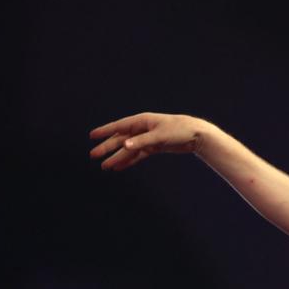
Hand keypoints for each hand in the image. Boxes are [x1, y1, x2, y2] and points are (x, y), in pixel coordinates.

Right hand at [89, 112, 208, 170]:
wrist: (197, 135)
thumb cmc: (179, 130)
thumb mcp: (159, 136)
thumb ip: (142, 141)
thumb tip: (124, 145)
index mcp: (142, 121)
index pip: (119, 126)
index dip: (105, 131)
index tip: (92, 136)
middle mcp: (143, 129)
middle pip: (121, 139)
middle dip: (107, 148)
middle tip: (93, 156)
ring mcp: (148, 139)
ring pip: (128, 149)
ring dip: (117, 157)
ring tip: (105, 166)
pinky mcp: (154, 147)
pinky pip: (138, 155)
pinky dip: (129, 161)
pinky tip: (119, 167)